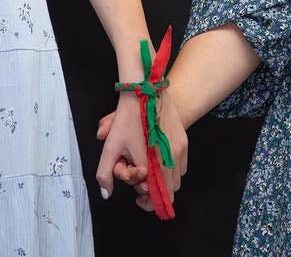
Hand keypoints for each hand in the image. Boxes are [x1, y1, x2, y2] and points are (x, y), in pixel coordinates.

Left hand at [94, 91, 187, 212]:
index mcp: (153, 163)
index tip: (138, 196)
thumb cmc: (128, 118)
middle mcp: (171, 159)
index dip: (147, 199)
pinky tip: (158, 159)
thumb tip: (106, 193)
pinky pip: (182, 166)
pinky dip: (172, 169)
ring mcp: (180, 149)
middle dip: (154, 190)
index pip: (158, 196)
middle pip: (170, 191)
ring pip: (177, 179)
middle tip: (140, 180)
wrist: (146, 90)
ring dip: (164, 180)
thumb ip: (105, 173)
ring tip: (149, 168)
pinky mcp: (184, 141)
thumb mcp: (111, 145)